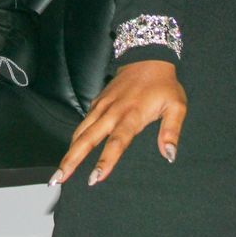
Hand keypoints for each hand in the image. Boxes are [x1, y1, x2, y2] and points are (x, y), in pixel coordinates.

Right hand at [51, 60, 185, 186]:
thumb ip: (171, 130)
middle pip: (88, 138)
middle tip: (59, 178)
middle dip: (72, 160)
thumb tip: (169, 155)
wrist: (148, 58)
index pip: (116, 142)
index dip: (106, 160)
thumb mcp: (176, 106)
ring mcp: (102, 106)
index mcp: (132, 115)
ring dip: (69, 151)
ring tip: (59, 172)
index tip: (95, 177)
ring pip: (80, 131)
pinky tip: (71, 151)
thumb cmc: (164, 85)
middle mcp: (112, 111)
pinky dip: (75, 137)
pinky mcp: (97, 101)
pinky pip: (84, 122)